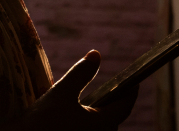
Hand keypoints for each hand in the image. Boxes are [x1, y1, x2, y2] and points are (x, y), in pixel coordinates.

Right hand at [20, 50, 137, 130]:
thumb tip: (96, 54)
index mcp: (101, 124)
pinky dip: (90, 123)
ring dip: (100, 115)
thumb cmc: (44, 119)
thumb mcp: (63, 91)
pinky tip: (78, 116)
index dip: (130, 92)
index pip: (124, 106)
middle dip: (113, 103)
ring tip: (93, 100)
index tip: (134, 81)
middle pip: (113, 119)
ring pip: (102, 128)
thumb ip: (81, 73)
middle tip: (111, 87)